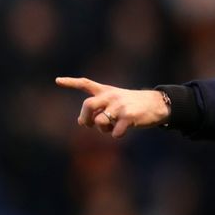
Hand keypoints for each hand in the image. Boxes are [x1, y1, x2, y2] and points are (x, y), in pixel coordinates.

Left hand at [55, 77, 169, 137]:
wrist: (158, 104)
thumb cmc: (134, 104)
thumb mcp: (117, 101)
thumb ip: (98, 108)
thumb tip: (79, 121)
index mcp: (107, 91)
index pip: (86, 84)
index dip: (71, 82)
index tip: (57, 80)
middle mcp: (111, 96)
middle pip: (88, 105)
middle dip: (84, 118)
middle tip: (88, 124)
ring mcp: (120, 106)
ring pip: (100, 121)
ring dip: (102, 129)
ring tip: (111, 127)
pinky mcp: (129, 116)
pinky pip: (114, 132)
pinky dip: (116, 134)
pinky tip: (123, 130)